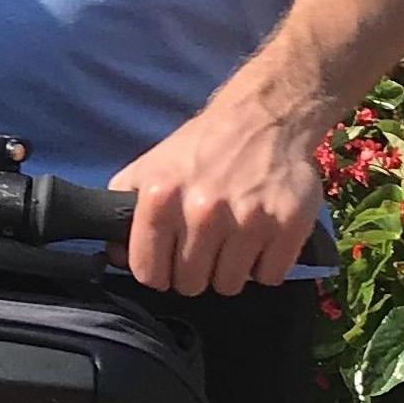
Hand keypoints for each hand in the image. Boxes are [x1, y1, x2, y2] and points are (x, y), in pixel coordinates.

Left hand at [109, 98, 325, 295]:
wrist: (263, 116)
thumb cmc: (200, 148)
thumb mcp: (148, 169)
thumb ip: (123, 211)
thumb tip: (116, 258)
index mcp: (161, 198)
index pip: (149, 273)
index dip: (158, 272)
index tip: (169, 260)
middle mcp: (203, 212)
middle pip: (191, 285)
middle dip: (196, 271)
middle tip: (207, 244)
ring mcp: (248, 220)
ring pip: (230, 285)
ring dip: (232, 269)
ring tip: (234, 238)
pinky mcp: (287, 225)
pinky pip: (269, 277)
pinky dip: (266, 265)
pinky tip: (261, 237)